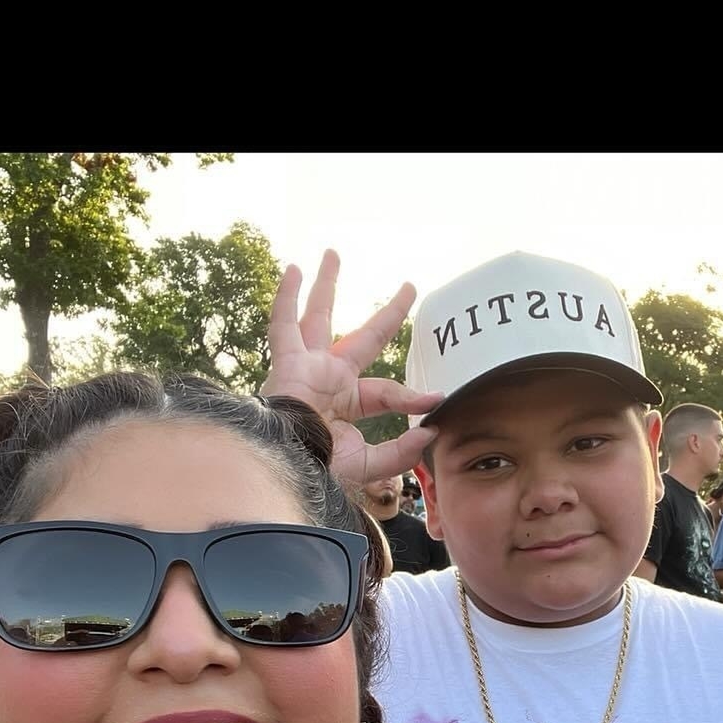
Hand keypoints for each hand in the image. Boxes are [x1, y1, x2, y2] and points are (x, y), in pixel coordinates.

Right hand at [263, 250, 442, 484]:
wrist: (287, 466)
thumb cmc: (320, 469)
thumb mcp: (369, 463)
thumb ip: (399, 451)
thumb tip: (430, 431)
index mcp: (348, 403)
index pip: (389, 391)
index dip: (414, 395)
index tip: (437, 398)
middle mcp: (330, 379)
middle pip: (365, 337)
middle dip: (388, 315)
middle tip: (409, 287)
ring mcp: (307, 367)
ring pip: (319, 317)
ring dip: (326, 285)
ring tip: (333, 254)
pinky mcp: (287, 363)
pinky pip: (284, 324)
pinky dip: (287, 297)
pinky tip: (294, 269)